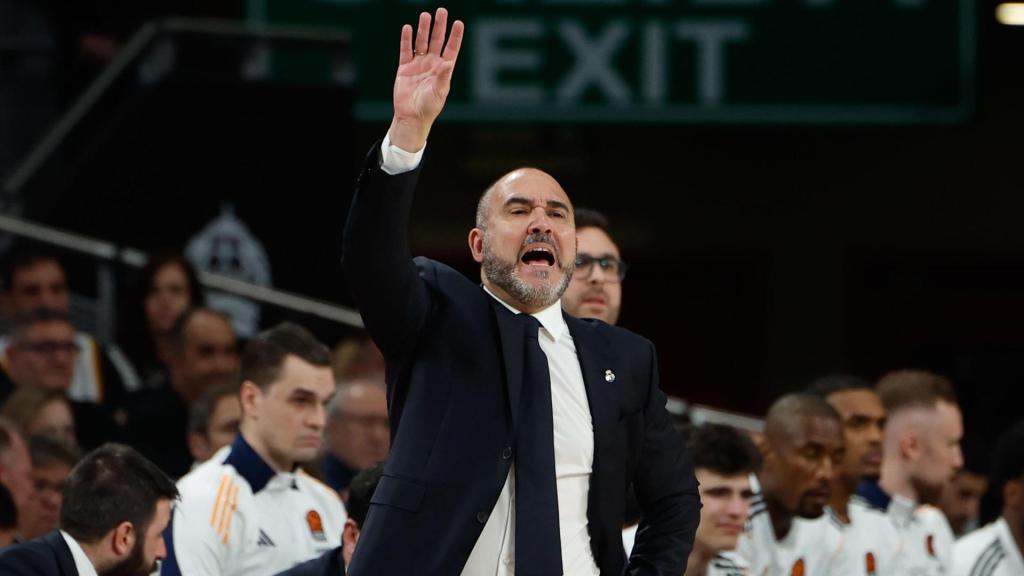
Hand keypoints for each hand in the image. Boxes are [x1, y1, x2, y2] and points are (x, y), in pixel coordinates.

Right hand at [388, 8, 463, 152]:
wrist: (411, 117)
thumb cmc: (429, 107)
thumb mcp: (439, 92)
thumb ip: (443, 76)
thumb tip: (448, 62)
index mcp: (444, 69)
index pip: (451, 48)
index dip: (455, 36)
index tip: (458, 23)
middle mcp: (432, 64)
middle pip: (437, 40)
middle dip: (439, 26)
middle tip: (441, 11)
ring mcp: (418, 64)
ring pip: (421, 42)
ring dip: (423, 29)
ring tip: (425, 15)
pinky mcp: (404, 68)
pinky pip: (405, 50)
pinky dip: (406, 40)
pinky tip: (407, 28)